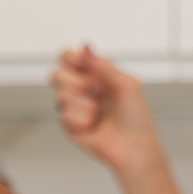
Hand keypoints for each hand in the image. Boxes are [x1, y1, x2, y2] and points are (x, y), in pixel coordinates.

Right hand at [49, 45, 164, 178]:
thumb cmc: (135, 117)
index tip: (83, 65)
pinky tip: (93, 125)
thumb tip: (85, 46)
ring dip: (83, 104)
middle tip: (94, 90)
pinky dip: (82, 120)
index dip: (70, 58)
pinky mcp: (68, 124)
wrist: (131, 147)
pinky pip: (64, 115)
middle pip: (57, 73)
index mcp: (95, 73)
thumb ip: (103, 64)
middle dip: (76, 82)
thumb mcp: (126, 83)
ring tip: (98, 112)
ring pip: (60, 94)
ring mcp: (73, 106)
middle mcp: (81, 87)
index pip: (68, 56)